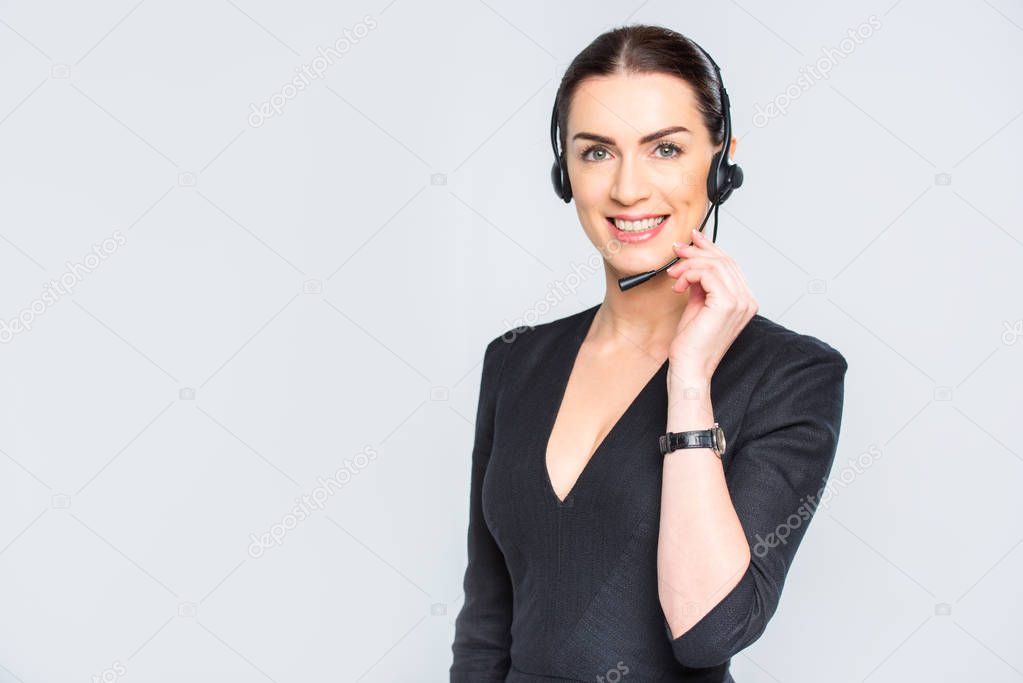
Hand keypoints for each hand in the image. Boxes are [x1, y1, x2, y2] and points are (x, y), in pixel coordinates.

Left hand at [664, 228, 757, 378]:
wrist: (690, 368)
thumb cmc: (691, 344)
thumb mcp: (697, 305)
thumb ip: (700, 283)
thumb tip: (694, 261)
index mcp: (743, 301)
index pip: (730, 264)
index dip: (710, 248)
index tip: (692, 239)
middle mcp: (747, 300)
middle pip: (725, 260)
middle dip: (697, 251)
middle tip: (677, 250)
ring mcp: (740, 302)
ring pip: (716, 264)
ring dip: (689, 263)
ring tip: (673, 274)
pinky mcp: (727, 304)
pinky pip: (708, 273)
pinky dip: (689, 273)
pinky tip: (679, 284)